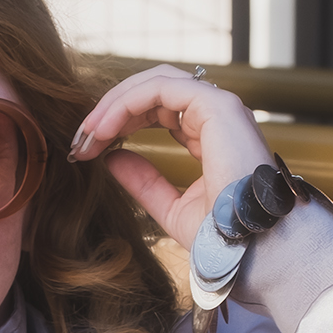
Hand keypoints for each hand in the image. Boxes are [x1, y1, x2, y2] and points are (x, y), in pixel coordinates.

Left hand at [69, 67, 270, 252]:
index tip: (88, 149)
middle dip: (111, 110)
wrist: (251, 250)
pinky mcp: (216, 106)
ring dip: (114, 104)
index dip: (120, 122)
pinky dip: (126, 104)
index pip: (158, 109)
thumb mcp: (170, 207)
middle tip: (81, 139)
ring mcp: (219, 107)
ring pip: (154, 82)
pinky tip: (104, 130)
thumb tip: (111, 159)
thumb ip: (143, 181)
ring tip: (88, 134)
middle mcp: (216, 116)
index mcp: (209, 135)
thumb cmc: (223, 236)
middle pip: (152, 90)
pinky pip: (160, 89)